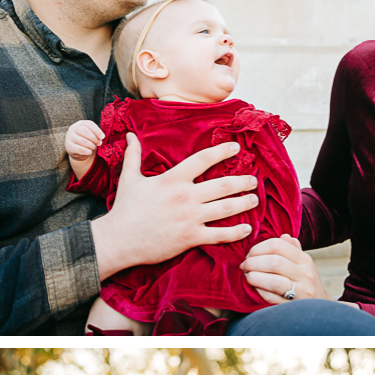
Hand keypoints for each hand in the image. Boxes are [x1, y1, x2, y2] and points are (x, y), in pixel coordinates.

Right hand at [65, 119, 103, 159]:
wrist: (77, 151)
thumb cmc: (86, 140)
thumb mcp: (91, 135)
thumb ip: (96, 134)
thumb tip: (101, 137)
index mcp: (80, 123)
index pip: (89, 124)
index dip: (97, 130)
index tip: (102, 137)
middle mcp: (73, 128)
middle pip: (85, 131)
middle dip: (94, 138)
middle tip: (99, 143)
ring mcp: (69, 137)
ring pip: (83, 141)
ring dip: (91, 145)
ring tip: (93, 147)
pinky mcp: (68, 146)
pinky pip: (80, 149)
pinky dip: (87, 151)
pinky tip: (89, 152)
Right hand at [91, 135, 259, 280]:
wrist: (119, 239)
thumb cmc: (125, 209)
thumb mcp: (129, 178)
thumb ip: (133, 155)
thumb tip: (129, 135)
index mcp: (173, 179)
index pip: (203, 159)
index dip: (221, 151)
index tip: (235, 147)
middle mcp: (185, 196)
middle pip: (222, 184)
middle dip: (243, 181)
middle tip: (254, 180)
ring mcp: (190, 218)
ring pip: (226, 208)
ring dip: (244, 203)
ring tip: (255, 200)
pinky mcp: (191, 237)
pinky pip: (220, 234)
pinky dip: (236, 232)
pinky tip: (247, 228)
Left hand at [240, 234, 335, 303]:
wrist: (319, 309)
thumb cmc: (305, 283)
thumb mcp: (303, 264)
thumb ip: (292, 249)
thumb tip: (283, 236)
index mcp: (305, 260)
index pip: (278, 245)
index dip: (258, 248)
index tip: (250, 254)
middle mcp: (305, 274)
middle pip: (273, 262)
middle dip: (253, 262)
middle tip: (245, 265)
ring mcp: (301, 292)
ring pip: (272, 281)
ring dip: (254, 277)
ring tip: (248, 276)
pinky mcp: (292, 307)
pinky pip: (270, 298)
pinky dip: (258, 291)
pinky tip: (254, 288)